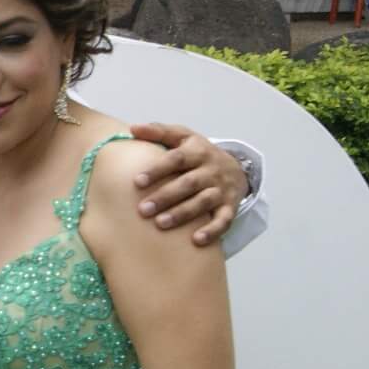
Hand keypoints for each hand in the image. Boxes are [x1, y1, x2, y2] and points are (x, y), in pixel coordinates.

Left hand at [125, 123, 248, 244]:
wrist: (236, 167)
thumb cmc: (198, 153)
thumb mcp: (183, 137)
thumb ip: (159, 131)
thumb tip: (132, 128)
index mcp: (197, 151)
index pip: (177, 159)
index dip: (157, 170)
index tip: (137, 182)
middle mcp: (211, 170)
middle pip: (189, 183)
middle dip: (166, 197)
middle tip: (143, 210)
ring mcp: (221, 189)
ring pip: (203, 202)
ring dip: (183, 214)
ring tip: (160, 224)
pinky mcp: (230, 206)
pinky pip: (224, 220)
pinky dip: (212, 230)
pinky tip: (196, 240)